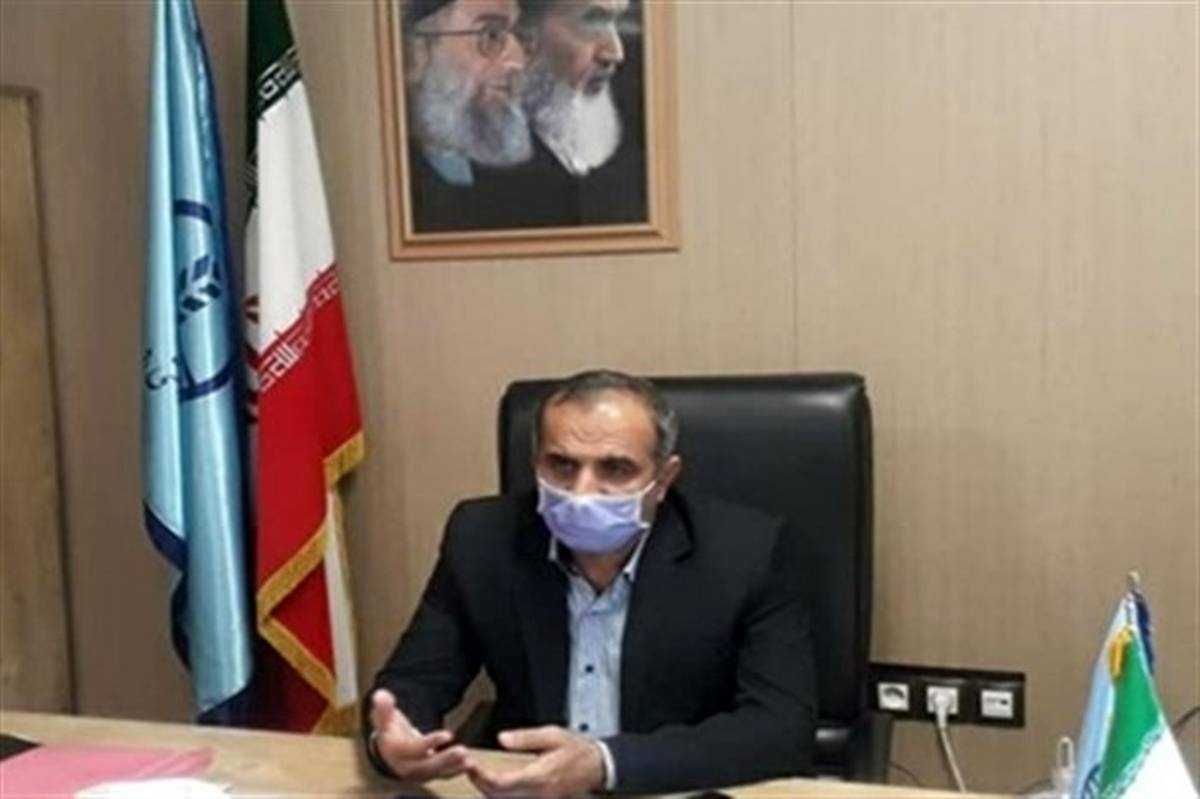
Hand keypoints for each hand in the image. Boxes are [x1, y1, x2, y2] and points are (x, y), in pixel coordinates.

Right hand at [368, 688, 467, 780]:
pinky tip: (469, 764)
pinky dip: (455, 771)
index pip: (413, 749)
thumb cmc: (389, 731)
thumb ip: (383, 707)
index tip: (448, 735)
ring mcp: (418, 773)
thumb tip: (381, 695)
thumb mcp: (384, 717)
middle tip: (462, 751)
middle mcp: (406, 767)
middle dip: (444, 760)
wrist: (390, 750)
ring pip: (436, 773)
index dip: (430, 743)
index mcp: (395, 752)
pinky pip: (442, 775)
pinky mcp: (429, 774)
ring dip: (453, 768)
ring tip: (469, 761)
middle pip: (426, 766)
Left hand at [465, 725, 604, 797]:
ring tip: (477, 774)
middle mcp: (537, 793)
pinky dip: (500, 794)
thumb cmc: (576, 750)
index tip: (471, 765)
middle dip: (480, 784)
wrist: (597, 767)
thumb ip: (526, 738)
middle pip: (499, 796)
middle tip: (468, 768)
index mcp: (539, 776)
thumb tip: (502, 739)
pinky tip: (494, 784)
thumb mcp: (552, 735)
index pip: (502, 784)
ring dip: (488, 790)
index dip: (482, 777)